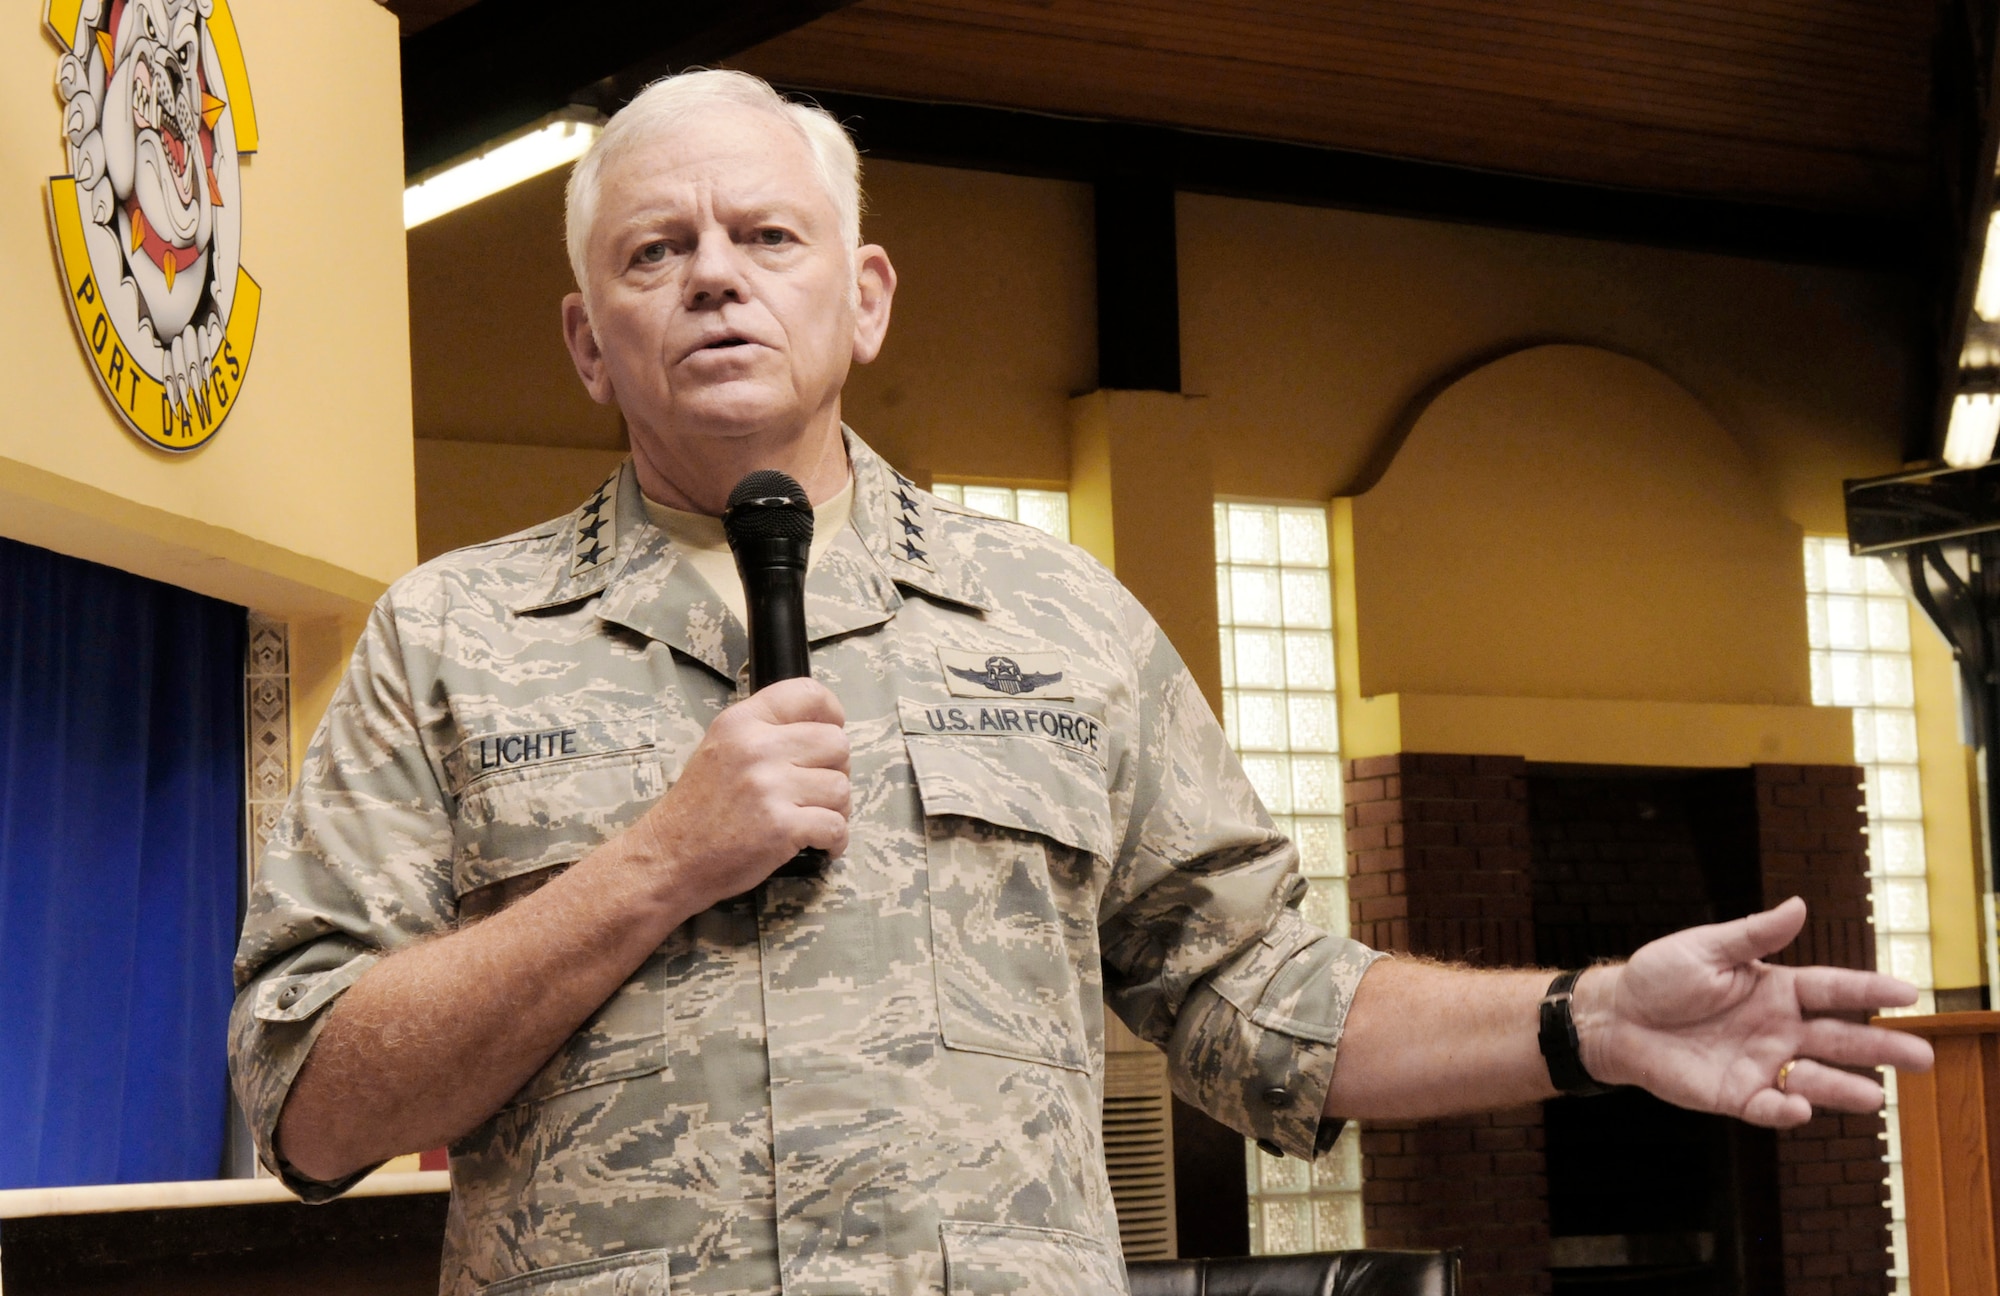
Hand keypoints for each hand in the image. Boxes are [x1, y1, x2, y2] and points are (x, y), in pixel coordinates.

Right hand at [625, 677, 848, 909]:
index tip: (833, 729)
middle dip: (838, 768)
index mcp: (742, 723)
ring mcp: (770, 788)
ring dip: (838, 808)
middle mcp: (757, 748)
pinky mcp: (782, 827)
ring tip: (815, 818)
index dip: (832, 713)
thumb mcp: (720, 748)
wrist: (670, 857)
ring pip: (841, 786)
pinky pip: (836, 826)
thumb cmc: (699, 807)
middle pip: (836, 742)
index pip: (807, 694)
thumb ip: (764, 731)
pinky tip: (822, 844)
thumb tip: (823, 727)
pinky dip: (836, 840)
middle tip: (820, 788)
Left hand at [1573, 897, 1934, 1127]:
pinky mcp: (1735, 1094)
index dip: (1870, 990)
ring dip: (1845, 1089)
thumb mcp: (1705, 948)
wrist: (1616, 1017)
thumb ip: (1754, 934)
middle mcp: (1778, 1028)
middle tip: (1924, 1057)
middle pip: (1840, 1039)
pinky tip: (1800, 1106)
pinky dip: (1786, 1109)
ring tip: (1877, 1098)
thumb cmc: (1659, 976)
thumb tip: (1799, 905)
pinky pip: (1769, 1107)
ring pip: (1815, 1079)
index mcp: (1776, 988)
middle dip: (1882, 1048)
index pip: (1832, 989)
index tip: (1909, 993)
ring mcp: (1760, 1063)